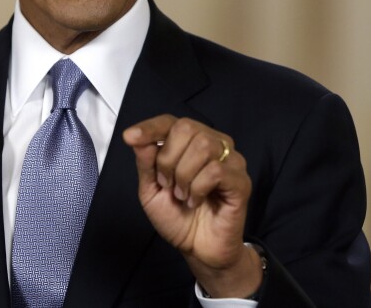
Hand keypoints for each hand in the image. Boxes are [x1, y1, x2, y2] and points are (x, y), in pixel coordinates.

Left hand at [122, 115, 261, 297]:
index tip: (129, 137)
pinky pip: (216, 170)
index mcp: (191, 143)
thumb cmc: (177, 217)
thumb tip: (138, 138)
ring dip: (183, 175)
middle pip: (187, 128)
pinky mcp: (240, 181)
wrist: (198, 249)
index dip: (149, 127)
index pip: (171, 122)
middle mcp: (214, 145)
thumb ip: (146, 163)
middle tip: (167, 184)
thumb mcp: (151, 190)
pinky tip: (195, 200)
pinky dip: (198, 188)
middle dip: (167, 159)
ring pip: (203, 146)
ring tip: (182, 195)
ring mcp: (231, 161)